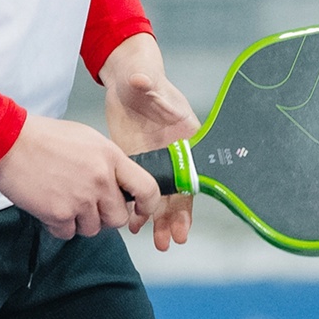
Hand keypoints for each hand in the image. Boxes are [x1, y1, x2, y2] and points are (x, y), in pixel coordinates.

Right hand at [0, 114, 159, 240]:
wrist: (8, 140)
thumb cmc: (44, 137)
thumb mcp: (87, 139)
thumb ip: (107, 163)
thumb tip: (118, 184)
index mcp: (110, 157)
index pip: (148, 189)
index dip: (147, 205)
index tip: (139, 210)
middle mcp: (100, 179)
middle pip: (118, 218)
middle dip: (104, 216)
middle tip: (87, 206)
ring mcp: (80, 198)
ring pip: (93, 229)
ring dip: (79, 221)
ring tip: (63, 200)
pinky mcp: (59, 213)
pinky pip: (68, 234)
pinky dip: (58, 226)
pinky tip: (48, 206)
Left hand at [100, 33, 199, 252]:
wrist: (125, 79)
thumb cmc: (142, 75)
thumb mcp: (145, 79)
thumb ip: (147, 84)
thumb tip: (142, 81)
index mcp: (187, 135)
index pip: (193, 174)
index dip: (188, 201)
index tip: (184, 224)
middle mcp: (177, 153)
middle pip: (179, 193)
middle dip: (174, 219)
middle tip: (168, 242)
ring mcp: (158, 160)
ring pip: (162, 197)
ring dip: (160, 221)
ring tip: (157, 243)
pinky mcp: (138, 163)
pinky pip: (141, 191)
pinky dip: (139, 209)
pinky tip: (134, 227)